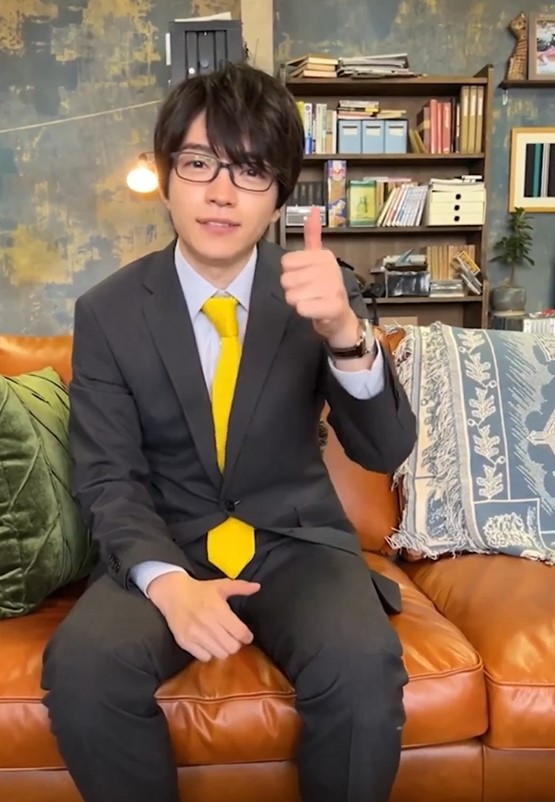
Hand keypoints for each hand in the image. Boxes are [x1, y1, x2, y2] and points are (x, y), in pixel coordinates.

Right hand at [148, 572, 259, 661]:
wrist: (173, 593)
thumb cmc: (200, 590)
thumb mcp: (221, 585)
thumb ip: (241, 587)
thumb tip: (258, 586)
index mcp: (219, 609)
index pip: (240, 632)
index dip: (247, 636)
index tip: (246, 635)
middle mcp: (207, 623)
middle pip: (232, 647)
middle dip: (236, 644)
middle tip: (233, 638)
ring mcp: (195, 634)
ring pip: (219, 654)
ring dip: (223, 649)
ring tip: (221, 641)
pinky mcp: (185, 642)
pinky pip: (204, 657)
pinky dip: (208, 653)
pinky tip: (208, 644)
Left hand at [280, 206, 358, 344]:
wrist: (339, 317)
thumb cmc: (325, 289)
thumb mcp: (319, 261)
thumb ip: (313, 236)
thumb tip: (313, 210)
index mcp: (324, 256)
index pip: (285, 263)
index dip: (290, 274)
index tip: (305, 278)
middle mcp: (330, 269)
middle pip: (286, 280)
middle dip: (293, 290)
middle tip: (308, 293)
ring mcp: (334, 288)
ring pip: (292, 295)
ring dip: (298, 302)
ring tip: (312, 302)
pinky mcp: (334, 307)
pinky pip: (302, 308)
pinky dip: (305, 312)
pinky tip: (315, 311)